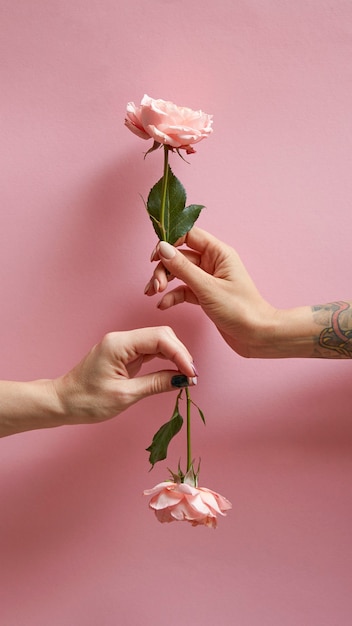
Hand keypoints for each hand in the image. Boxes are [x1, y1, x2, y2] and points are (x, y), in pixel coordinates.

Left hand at [53, 327, 196, 423]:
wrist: (62, 402)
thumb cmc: (87, 400)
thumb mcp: (125, 395)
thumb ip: (156, 384)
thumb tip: (182, 379)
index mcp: (119, 344)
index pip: (160, 338)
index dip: (180, 354)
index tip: (192, 374)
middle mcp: (122, 339)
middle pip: (162, 336)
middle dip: (180, 353)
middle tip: (191, 377)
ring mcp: (123, 345)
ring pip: (158, 342)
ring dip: (174, 356)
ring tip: (185, 376)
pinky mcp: (124, 354)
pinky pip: (150, 351)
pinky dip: (164, 360)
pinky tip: (172, 373)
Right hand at [145, 227, 277, 356]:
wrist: (256, 336)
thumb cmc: (240, 310)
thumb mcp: (207, 288)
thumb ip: (182, 268)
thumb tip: (162, 248)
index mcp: (219, 253)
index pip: (189, 235)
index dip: (169, 242)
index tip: (155, 256)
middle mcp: (213, 262)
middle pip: (180, 256)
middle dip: (164, 268)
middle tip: (156, 285)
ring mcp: (208, 279)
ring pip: (179, 273)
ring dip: (164, 281)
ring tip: (153, 293)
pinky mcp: (205, 295)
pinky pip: (183, 290)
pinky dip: (172, 296)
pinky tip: (163, 304)